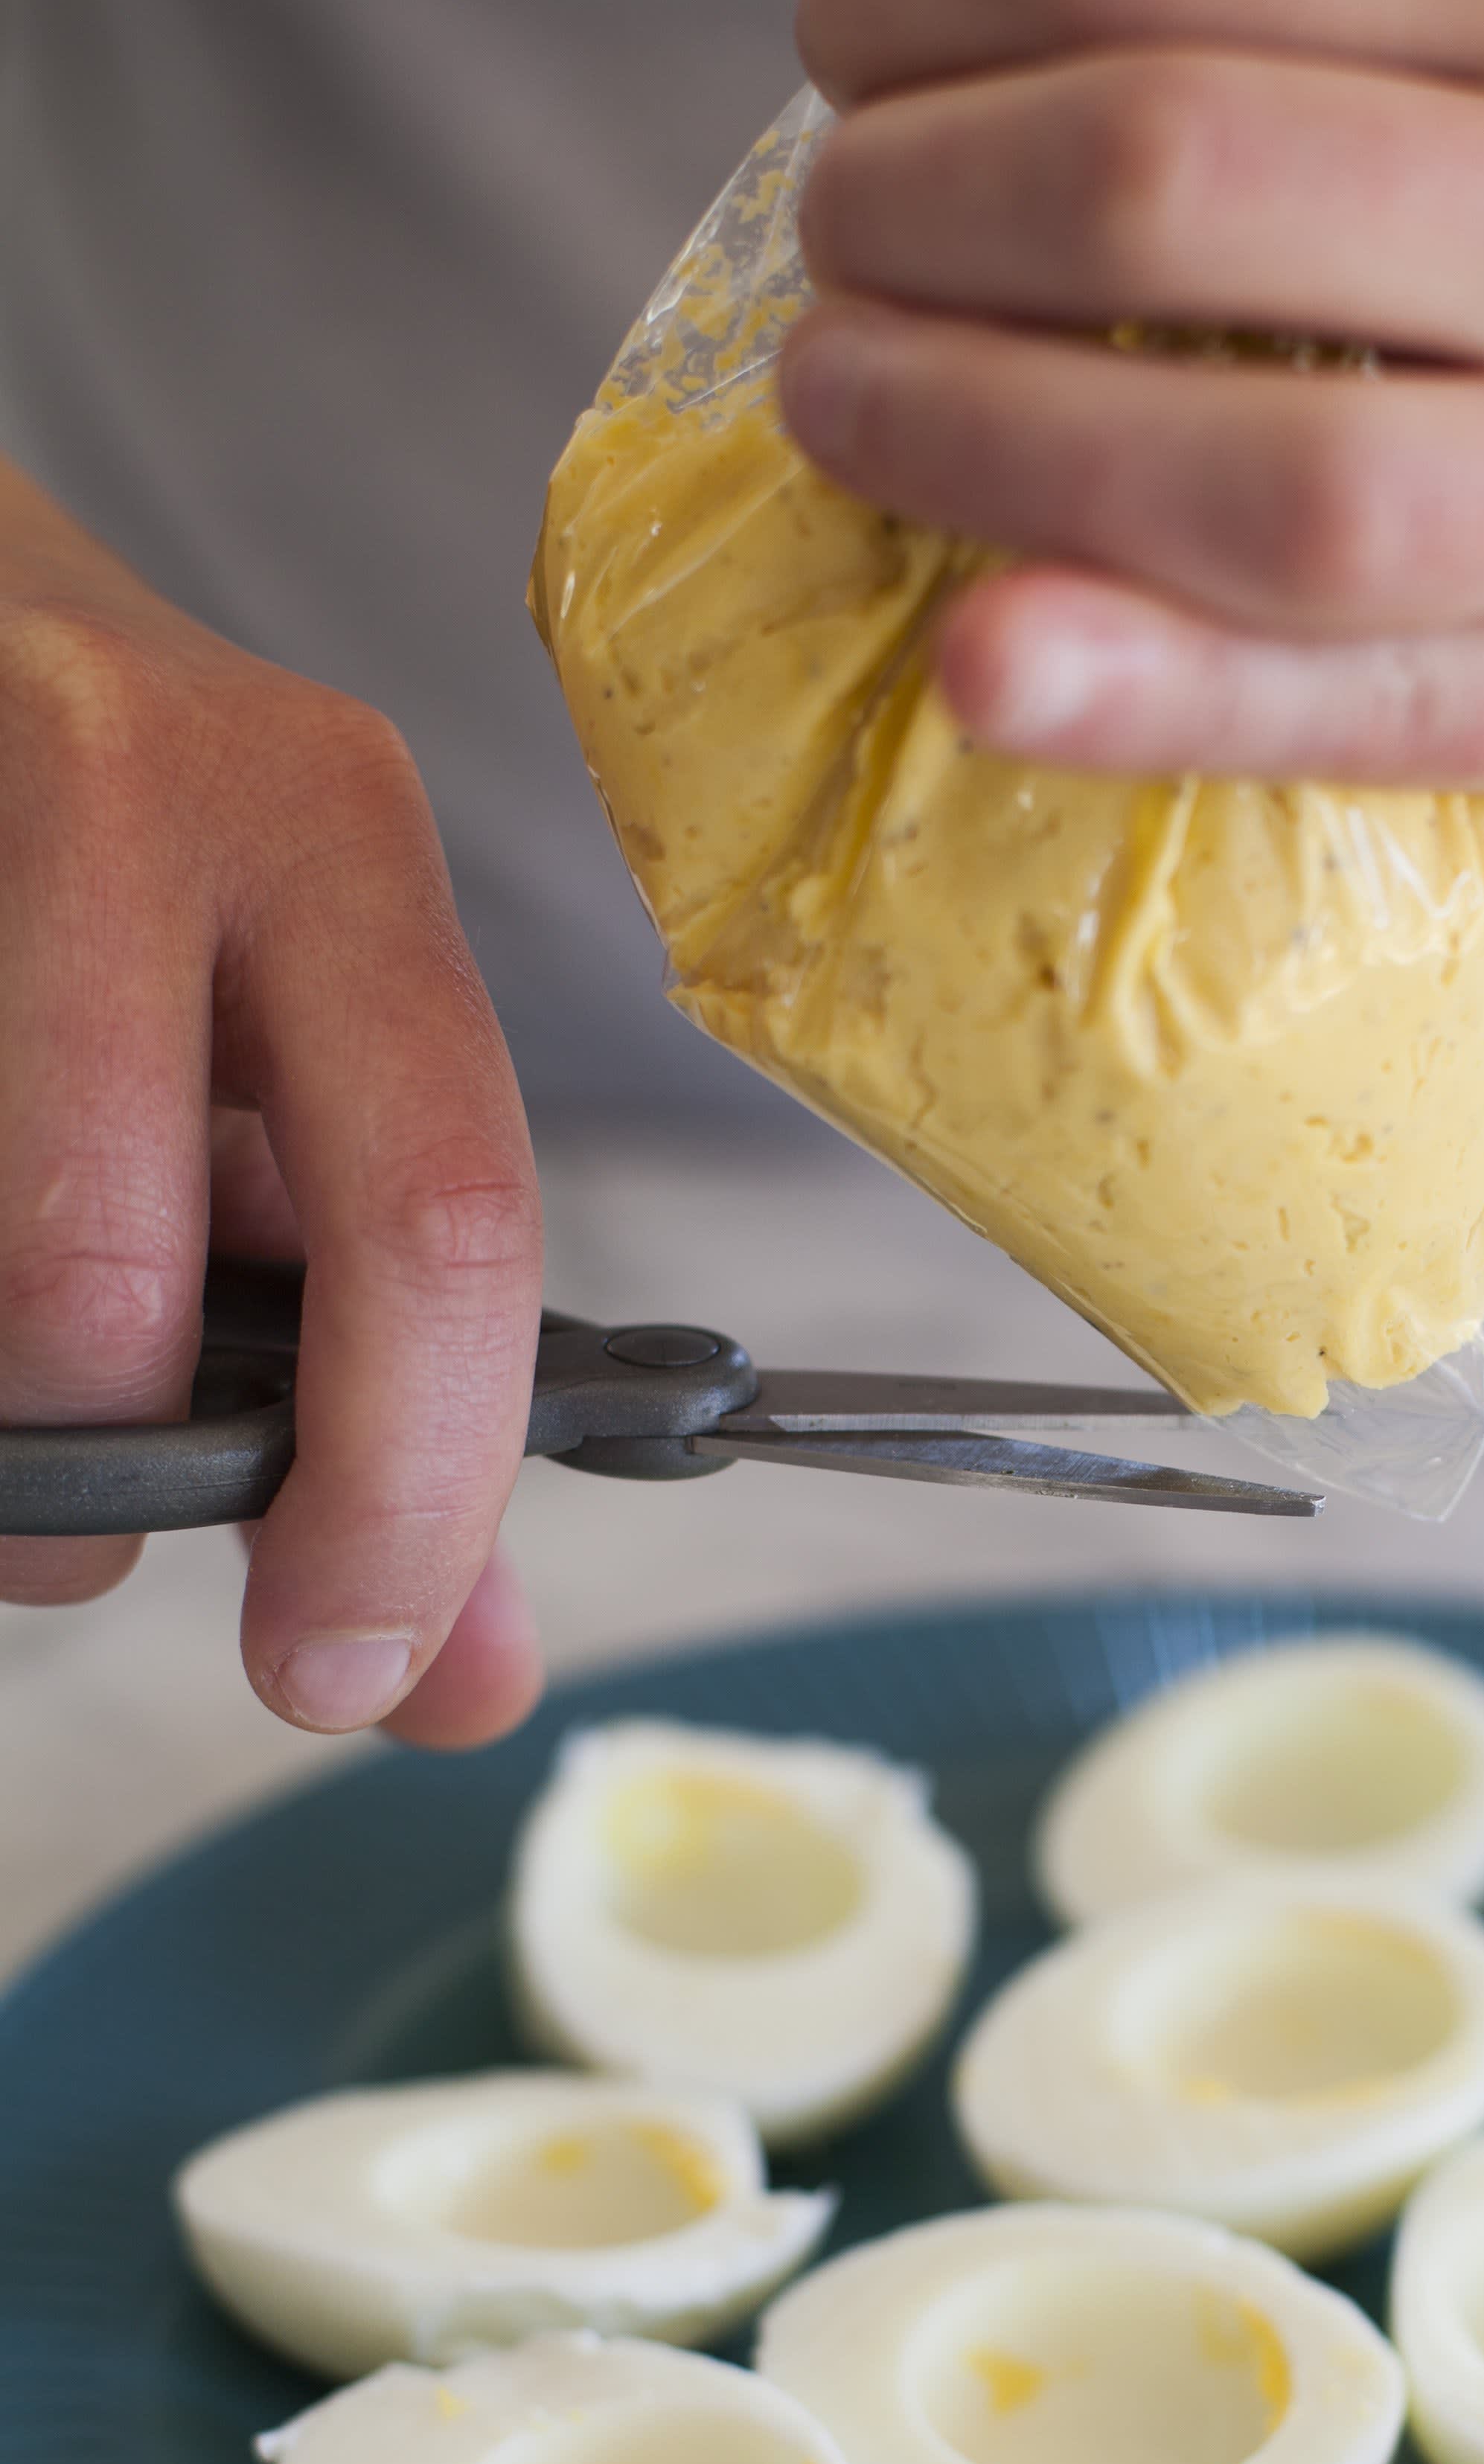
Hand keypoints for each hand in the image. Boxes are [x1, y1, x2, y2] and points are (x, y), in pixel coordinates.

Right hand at [0, 466, 542, 1743]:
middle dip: (114, 1482)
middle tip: (105, 1554)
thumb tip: (459, 1676)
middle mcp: (136, 788)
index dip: (402, 1491)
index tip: (348, 1659)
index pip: (436, 1218)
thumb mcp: (302, 1063)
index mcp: (331, 834)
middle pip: (108, 1278)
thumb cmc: (132, 863)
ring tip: (13, 1398)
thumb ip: (397, 1351)